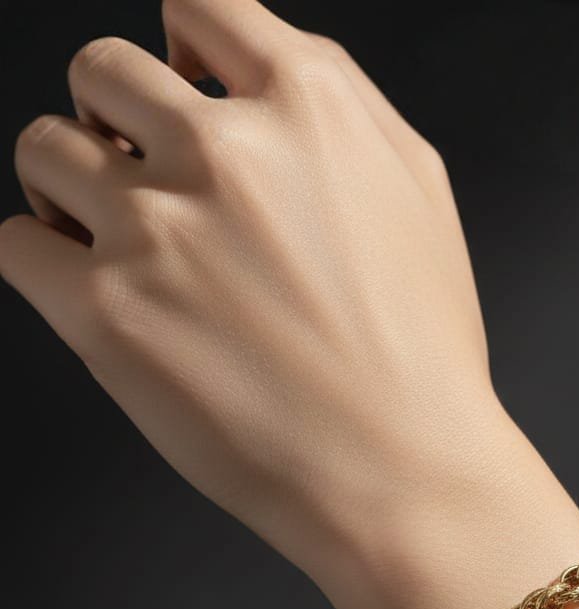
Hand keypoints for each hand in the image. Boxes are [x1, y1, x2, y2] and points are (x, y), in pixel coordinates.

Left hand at [0, 0, 511, 589]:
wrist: (402, 474)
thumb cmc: (420, 355)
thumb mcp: (417, 193)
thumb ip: (336, 107)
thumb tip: (245, 69)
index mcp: (308, 103)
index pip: (195, 6)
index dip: (179, 51)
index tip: (175, 92)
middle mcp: (224, 149)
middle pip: (100, 70)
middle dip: (113, 119)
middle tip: (138, 179)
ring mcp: (157, 227)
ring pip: (43, 149)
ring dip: (66, 187)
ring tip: (108, 240)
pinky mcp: (105, 312)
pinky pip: (12, 245)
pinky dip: (41, 262)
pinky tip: (91, 292)